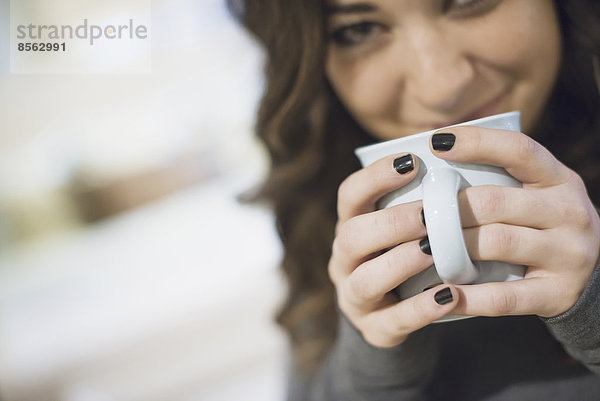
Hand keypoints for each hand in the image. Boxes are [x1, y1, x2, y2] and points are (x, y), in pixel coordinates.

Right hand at [329, 153, 459, 347]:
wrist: (394, 316)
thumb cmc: (407, 258)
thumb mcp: (403, 230)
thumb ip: (419, 203)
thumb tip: (465, 158)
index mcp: (352, 227)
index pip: (349, 195)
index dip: (375, 176)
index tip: (412, 160)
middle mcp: (345, 260)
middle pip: (351, 236)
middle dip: (391, 223)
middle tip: (427, 213)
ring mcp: (355, 297)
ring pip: (365, 280)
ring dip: (401, 262)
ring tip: (435, 251)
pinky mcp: (374, 330)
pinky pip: (393, 321)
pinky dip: (421, 308)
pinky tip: (449, 295)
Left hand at [430, 126, 599, 317]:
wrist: (592, 279)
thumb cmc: (542, 226)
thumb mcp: (535, 195)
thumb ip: (498, 180)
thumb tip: (433, 162)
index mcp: (559, 179)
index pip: (518, 150)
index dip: (477, 142)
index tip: (436, 141)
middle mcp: (569, 212)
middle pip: (495, 201)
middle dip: (450, 208)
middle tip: (418, 215)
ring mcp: (568, 254)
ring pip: (498, 243)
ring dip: (453, 247)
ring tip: (422, 248)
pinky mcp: (557, 293)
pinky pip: (505, 296)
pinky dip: (469, 296)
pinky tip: (443, 293)